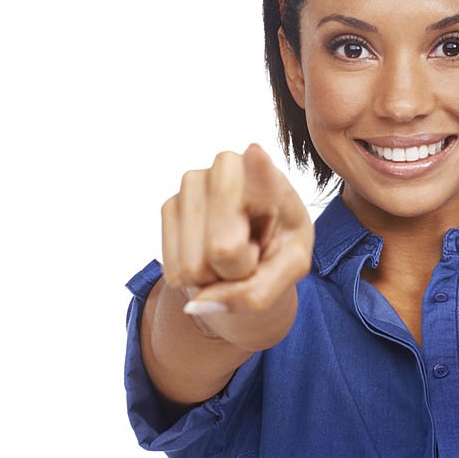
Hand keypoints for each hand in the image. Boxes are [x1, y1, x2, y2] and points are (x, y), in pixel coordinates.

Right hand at [160, 144, 313, 349]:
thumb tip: (198, 304)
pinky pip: (174, 271)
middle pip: (223, 250)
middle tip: (252, 252)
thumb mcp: (289, 271)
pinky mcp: (169, 204)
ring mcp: (193, 183)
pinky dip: (195, 278)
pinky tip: (209, 252)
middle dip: (238, 269)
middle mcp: (228, 170)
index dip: (256, 168)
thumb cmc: (279, 249)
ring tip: (232, 251)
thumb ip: (257, 295)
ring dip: (214, 276)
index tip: (253, 153)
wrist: (254, 247)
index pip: (261, 173)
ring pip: (195, 266)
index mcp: (272, 180)